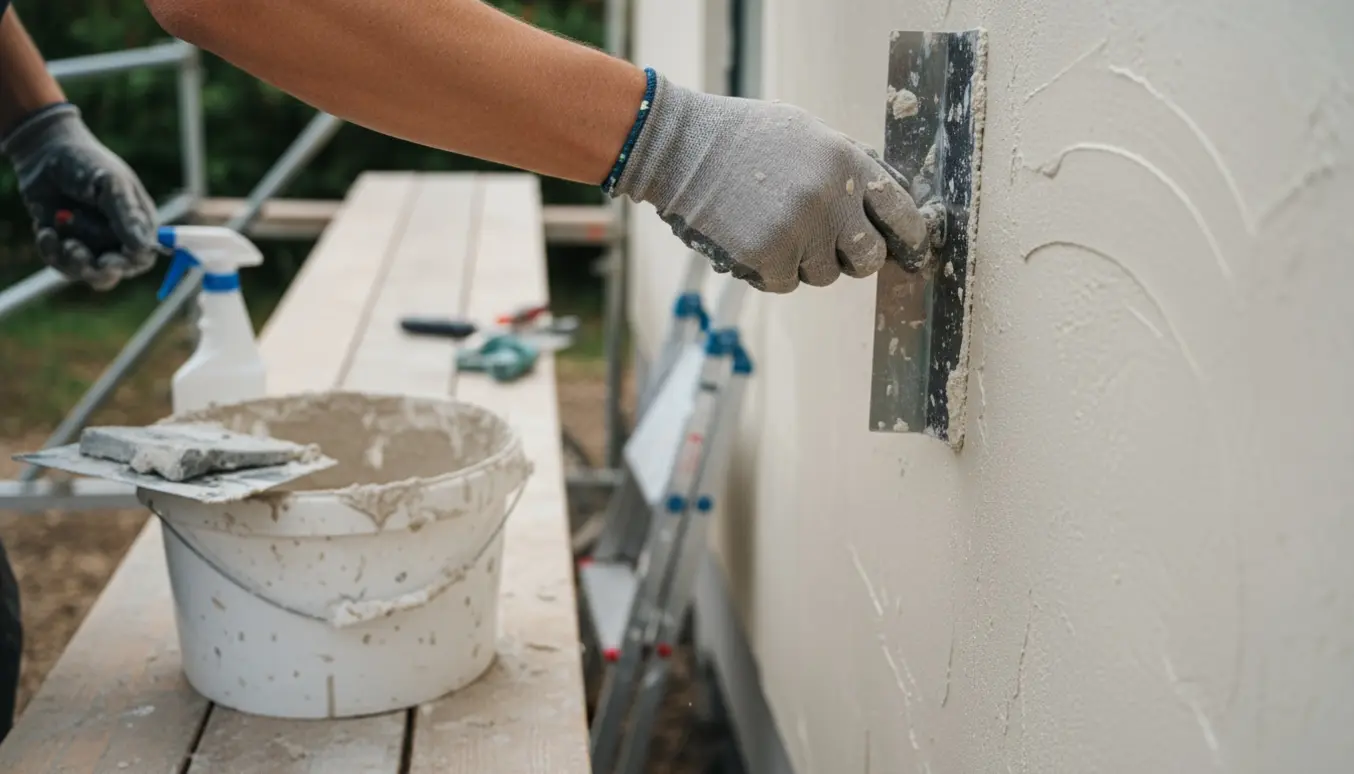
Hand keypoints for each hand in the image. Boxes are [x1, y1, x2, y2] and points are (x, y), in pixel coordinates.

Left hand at [0, 103, 165, 290]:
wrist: (44, 154)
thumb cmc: (86, 162)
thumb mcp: (111, 183)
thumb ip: (127, 215)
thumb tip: (143, 247)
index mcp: (137, 224)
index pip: (142, 257)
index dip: (129, 262)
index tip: (110, 258)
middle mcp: (116, 238)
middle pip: (114, 271)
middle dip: (95, 266)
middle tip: (76, 250)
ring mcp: (90, 243)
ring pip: (85, 271)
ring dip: (69, 258)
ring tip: (55, 234)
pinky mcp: (64, 244)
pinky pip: (60, 264)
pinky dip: (50, 251)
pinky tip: (45, 230)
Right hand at [608, 72, 929, 292]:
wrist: (683, 149)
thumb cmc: (745, 139)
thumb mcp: (809, 135)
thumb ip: (849, 168)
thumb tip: (886, 207)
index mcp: (849, 163)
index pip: (902, 213)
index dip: (912, 240)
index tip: (913, 254)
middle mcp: (832, 200)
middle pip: (869, 259)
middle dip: (855, 259)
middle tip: (832, 248)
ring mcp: (801, 232)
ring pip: (824, 275)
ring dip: (804, 262)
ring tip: (773, 226)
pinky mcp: (769, 258)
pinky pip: (786, 283)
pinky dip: (770, 270)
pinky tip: (749, 239)